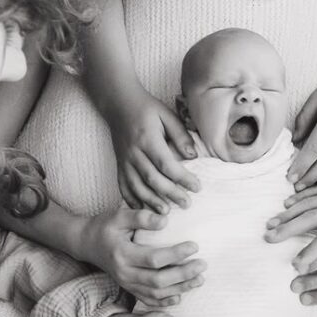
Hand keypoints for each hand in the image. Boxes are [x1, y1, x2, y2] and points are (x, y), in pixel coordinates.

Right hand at [81, 207, 205, 305]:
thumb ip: (141, 217)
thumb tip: (165, 220)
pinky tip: (180, 296)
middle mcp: (124, 273)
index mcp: (123, 254)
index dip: (176, 255)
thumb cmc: (105, 226)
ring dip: (180, 289)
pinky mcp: (128, 288)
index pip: (154, 259)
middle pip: (158, 280)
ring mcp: (126, 284)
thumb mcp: (119, 216)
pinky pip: (147, 300)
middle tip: (202, 265)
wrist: (86, 243)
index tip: (195, 246)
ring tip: (199, 280)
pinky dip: (164, 302)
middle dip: (183, 275)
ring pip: (156, 294)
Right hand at [113, 92, 199, 211]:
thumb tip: (193, 157)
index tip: (197, 187)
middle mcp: (134, 153)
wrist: (118, 104)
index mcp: (148, 139)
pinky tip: (142, 209)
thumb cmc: (147, 109)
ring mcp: (124, 161)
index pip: (167, 164)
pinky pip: (123, 185)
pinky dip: (131, 199)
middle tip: (187, 204)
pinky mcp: (119, 165)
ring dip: (152, 201)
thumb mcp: (167, 115)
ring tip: (166, 213)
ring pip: (137, 186)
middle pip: (153, 179)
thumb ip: (181, 135)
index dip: (182, 178)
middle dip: (171, 194)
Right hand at [266, 127, 316, 274]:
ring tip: (269, 225)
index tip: (297, 265)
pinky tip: (287, 203)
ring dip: (287, 214)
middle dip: (287, 229)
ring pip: (308, 203)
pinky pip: (315, 190)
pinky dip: (299, 197)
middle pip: (310, 217)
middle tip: (268, 239)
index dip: (312, 251)